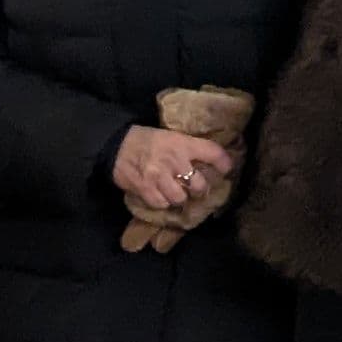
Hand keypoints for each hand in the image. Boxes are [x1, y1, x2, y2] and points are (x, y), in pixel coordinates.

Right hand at [113, 122, 235, 222]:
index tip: (226, 169)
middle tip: (194, 188)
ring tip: (174, 192)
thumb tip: (207, 163)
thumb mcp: (170, 137)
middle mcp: (174, 161)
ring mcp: (160, 177)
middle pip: (199, 185)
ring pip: (180, 198)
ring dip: (178, 197)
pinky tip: (158, 195)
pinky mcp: (146, 189)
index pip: (212, 152)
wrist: (116, 145)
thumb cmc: (145, 140)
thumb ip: (187, 149)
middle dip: (198, 189)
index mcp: (182, 144)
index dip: (224, 163)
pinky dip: (161, 202)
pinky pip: (162, 204)